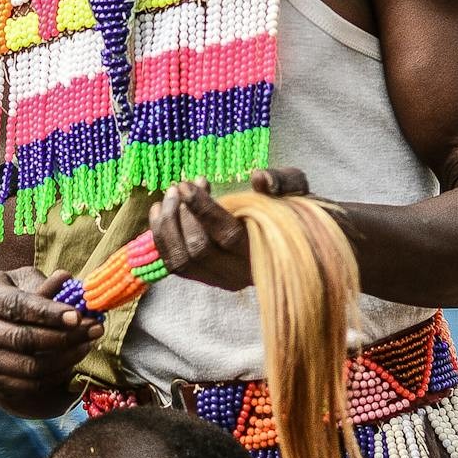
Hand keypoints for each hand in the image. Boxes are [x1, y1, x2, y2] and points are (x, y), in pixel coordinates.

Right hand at [0, 266, 100, 416]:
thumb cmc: (12, 296)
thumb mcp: (24, 281)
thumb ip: (44, 284)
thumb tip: (67, 280)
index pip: (16, 306)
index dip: (48, 313)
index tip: (78, 316)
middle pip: (23, 339)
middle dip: (64, 337)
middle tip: (95, 329)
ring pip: (28, 366)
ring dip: (65, 358)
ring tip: (87, 345)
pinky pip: (27, 385)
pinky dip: (54, 376)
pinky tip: (71, 363)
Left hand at [149, 170, 309, 292]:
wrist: (293, 239)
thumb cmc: (293, 210)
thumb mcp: (297, 189)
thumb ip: (283, 181)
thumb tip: (259, 178)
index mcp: (263, 251)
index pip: (227, 235)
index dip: (204, 208)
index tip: (188, 184)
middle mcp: (240, 273)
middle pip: (198, 250)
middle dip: (181, 215)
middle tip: (179, 186)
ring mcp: (220, 279)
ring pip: (180, 261)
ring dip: (167, 226)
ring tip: (169, 196)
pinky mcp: (205, 277)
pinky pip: (173, 263)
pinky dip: (160, 237)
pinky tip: (160, 210)